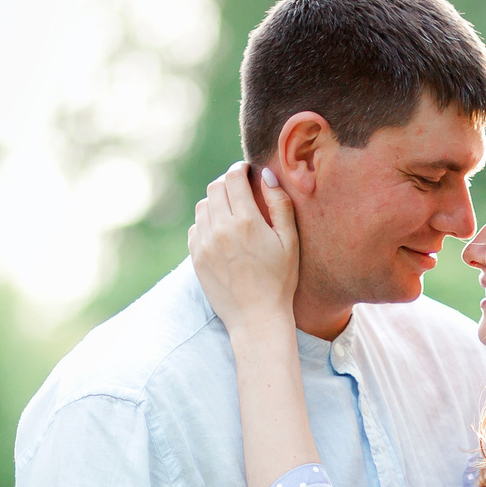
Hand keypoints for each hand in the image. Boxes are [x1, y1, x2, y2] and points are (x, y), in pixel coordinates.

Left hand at [189, 163, 297, 333]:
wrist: (256, 318)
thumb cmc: (279, 280)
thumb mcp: (290, 242)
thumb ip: (280, 205)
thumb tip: (266, 176)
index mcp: (247, 222)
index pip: (233, 178)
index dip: (239, 169)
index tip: (245, 170)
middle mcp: (221, 229)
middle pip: (214, 188)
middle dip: (227, 182)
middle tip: (238, 188)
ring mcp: (205, 244)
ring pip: (203, 206)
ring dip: (215, 202)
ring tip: (230, 210)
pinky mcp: (196, 258)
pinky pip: (195, 228)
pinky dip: (206, 223)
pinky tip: (220, 232)